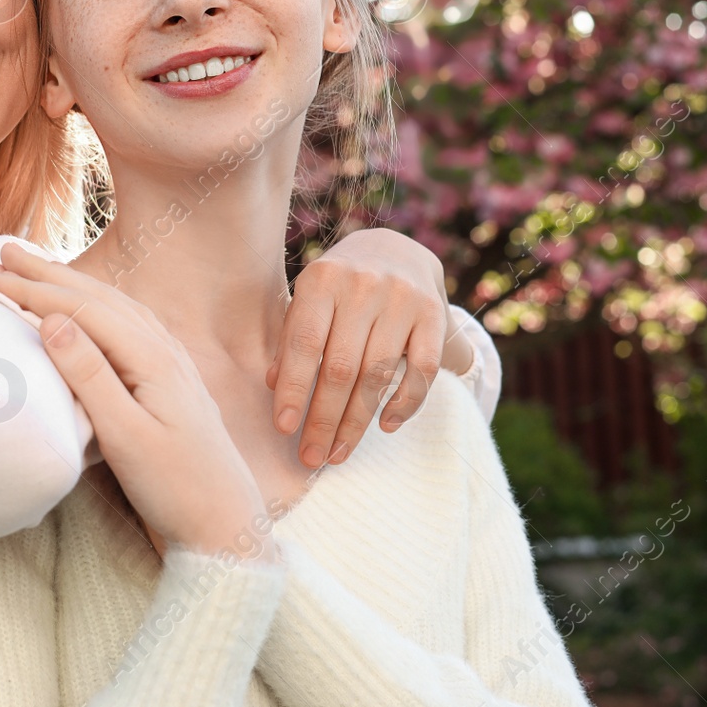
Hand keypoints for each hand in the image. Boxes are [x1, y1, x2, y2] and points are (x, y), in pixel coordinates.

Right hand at [0, 243, 274, 560]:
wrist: (225, 524)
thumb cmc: (175, 488)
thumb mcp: (126, 437)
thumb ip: (89, 376)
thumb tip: (51, 319)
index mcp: (151, 357)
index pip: (81, 308)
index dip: (31, 287)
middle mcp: (164, 348)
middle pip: (97, 297)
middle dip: (45, 274)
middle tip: (0, 252)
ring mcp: (170, 361)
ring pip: (112, 307)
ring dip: (70, 284)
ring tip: (33, 267)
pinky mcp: (169, 378)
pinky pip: (125, 324)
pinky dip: (94, 306)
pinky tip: (84, 307)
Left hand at [268, 228, 466, 465]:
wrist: (396, 250)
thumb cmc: (339, 286)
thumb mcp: (309, 298)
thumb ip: (292, 337)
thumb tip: (272, 384)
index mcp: (324, 279)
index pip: (305, 343)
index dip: (293, 388)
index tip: (283, 428)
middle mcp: (364, 286)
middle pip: (341, 367)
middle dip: (323, 418)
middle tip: (310, 456)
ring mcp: (402, 299)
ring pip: (377, 374)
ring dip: (356, 421)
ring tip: (337, 452)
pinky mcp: (433, 314)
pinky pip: (422, 370)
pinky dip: (405, 403)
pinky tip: (385, 425)